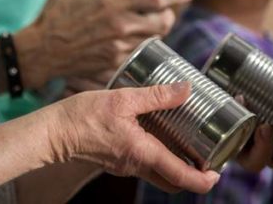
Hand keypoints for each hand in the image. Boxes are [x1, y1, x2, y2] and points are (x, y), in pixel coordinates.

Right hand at [22, 0, 195, 86]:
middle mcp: (121, 27)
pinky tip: (137, 42)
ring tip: (153, 25)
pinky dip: (141, 47)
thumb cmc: (57, 16)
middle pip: (162, 22)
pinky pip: (138, 55)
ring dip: (157, 32)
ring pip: (153, 40)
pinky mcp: (115, 63)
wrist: (44, 50)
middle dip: (170, 16)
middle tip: (168, 10)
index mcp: (114, 5)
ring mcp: (120, 48)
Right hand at [54, 83, 220, 192]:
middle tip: (205, 158)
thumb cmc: (83, 116)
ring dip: (175, 165)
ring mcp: (125, 166)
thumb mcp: (122, 99)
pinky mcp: (116, 161)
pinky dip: (156, 156)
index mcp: (144, 153)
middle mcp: (137, 165)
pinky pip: (143, 165)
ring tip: (183, 141)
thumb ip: (155, 96)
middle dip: (194, 177)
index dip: (206, 179)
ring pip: (159, 175)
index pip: (184, 178)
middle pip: (174, 183)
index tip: (218, 170)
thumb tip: (185, 89)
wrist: (53, 132)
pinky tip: (154, 134)